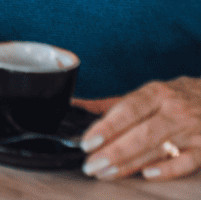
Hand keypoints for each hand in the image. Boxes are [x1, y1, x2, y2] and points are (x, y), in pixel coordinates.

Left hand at [78, 77, 200, 180]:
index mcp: (155, 93)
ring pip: (158, 149)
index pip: (127, 109)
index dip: (106, 126)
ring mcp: (191, 131)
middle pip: (140, 133)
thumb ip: (114, 103)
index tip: (87, 142)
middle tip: (91, 165)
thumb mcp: (148, 93)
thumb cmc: (176, 98)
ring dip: (129, 164)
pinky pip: (186, 163)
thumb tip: (78, 105)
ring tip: (106, 173)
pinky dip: (166, 169)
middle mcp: (173, 111)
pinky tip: (146, 174)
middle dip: (113, 151)